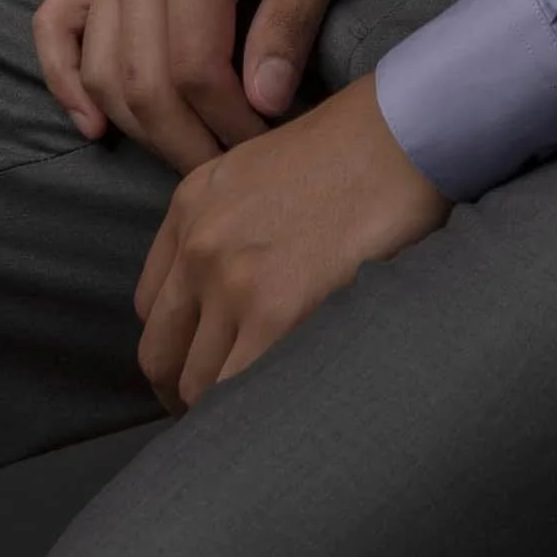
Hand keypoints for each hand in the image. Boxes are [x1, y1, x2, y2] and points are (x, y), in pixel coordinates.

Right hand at [32, 0, 367, 171]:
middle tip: (228, 172)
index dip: (229, 124)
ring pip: (99, 66)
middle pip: (141, 78)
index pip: (196, 67)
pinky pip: (54, 24)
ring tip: (186, 154)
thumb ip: (288, 26)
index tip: (267, 149)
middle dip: (184, 142)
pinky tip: (95, 124)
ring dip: (137, 125)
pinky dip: (64, 79)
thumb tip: (264, 107)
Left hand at [134, 72, 449, 406]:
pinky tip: (277, 419)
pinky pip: (240, 393)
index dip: (177, 350)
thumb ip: (227, 226)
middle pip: (162, 356)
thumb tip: (230, 294)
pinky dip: (251, 416)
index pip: (151, 310)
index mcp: (190, 208)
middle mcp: (199, 247)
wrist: (405, 133)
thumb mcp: (259, 169)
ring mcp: (233, 283)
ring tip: (258, 423)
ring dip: (222, 414)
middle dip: (184, 395)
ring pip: (197, 387)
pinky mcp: (279, 314)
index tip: (203, 369)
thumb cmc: (355, 149)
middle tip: (222, 419)